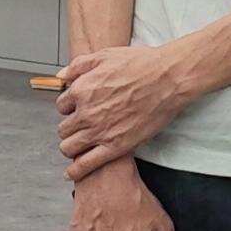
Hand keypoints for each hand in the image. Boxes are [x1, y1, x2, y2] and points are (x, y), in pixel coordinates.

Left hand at [56, 42, 191, 180]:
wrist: (168, 79)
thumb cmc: (140, 64)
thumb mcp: (104, 55)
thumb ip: (78, 66)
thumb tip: (62, 76)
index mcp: (81, 90)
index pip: (61, 106)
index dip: (70, 107)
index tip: (79, 109)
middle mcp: (86, 112)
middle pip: (63, 128)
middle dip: (70, 127)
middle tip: (81, 127)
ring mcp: (100, 131)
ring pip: (69, 147)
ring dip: (70, 146)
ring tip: (78, 146)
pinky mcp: (116, 146)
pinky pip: (86, 164)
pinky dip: (75, 171)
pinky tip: (71, 174)